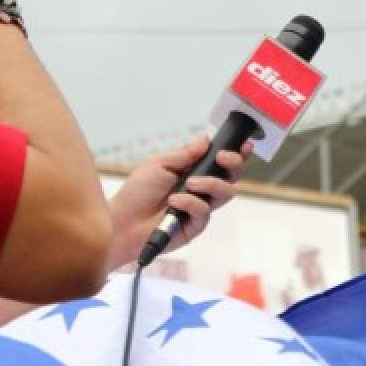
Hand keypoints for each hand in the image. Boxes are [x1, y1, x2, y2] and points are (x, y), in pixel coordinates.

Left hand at [106, 136, 249, 269]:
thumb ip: (184, 154)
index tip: (244, 145)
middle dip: (233, 163)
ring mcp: (200, 208)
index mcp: (193, 172)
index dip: (236, 154)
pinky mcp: (196, 226)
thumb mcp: (159, 164)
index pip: (221, 162)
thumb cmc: (136, 194)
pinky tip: (174, 201)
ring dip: (211, 183)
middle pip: (232, 177)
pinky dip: (190, 203)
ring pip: (226, 193)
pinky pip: (205, 212)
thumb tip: (205, 140)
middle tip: (221, 157)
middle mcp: (201, 190)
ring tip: (190, 183)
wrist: (122, 222)